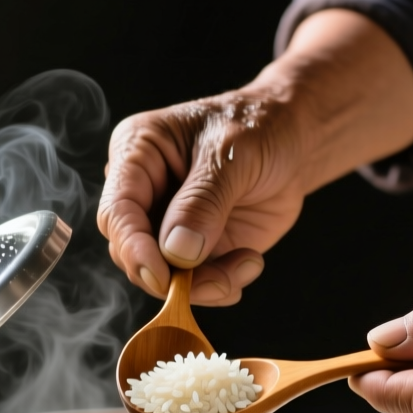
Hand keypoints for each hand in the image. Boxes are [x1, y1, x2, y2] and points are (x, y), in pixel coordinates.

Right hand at [98, 89, 306, 306]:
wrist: (295, 140)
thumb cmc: (258, 127)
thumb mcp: (232, 154)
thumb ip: (203, 201)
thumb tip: (176, 251)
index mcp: (136, 154)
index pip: (117, 211)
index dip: (134, 248)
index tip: (162, 275)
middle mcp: (144, 192)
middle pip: (131, 251)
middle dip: (171, 275)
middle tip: (219, 281)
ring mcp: (167, 224)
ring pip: (162, 276)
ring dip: (203, 285)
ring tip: (247, 264)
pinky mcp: (195, 249)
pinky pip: (194, 283)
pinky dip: (222, 285)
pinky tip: (250, 262)